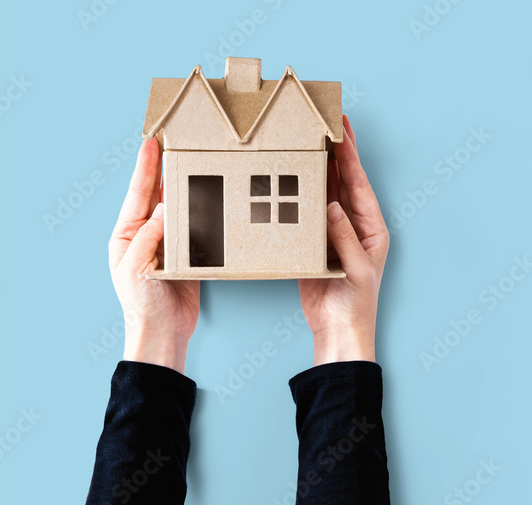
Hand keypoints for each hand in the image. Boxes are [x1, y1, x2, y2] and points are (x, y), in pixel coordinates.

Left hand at [108, 138, 200, 373]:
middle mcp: (144, 236)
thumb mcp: (137, 268)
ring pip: (177, 209)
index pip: (136, 195)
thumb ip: (149, 237)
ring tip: (194, 164)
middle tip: (175, 143)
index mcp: (125, 236)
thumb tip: (162, 210)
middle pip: (156, 196)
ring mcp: (166, 245)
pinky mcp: (186, 255)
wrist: (163, 335)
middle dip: (164, 171)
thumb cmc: (142, 306)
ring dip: (186, 189)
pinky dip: (202, 213)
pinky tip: (210, 198)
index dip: (144, 168)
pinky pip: (194, 228)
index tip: (151, 143)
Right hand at [298, 115, 390, 365]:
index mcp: (371, 227)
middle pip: (343, 181)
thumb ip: (344, 238)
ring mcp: (332, 233)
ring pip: (324, 193)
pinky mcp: (314, 244)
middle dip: (336, 152)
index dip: (350, 155)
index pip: (359, 183)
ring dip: (317, 169)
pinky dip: (300, 195)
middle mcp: (353, 225)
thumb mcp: (356, 269)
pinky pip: (306, 213)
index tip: (343, 129)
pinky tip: (292, 179)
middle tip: (326, 123)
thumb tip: (332, 206)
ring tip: (308, 143)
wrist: (338, 330)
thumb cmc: (356, 303)